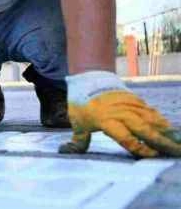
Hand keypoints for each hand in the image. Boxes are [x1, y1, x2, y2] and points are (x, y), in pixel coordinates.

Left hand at [59, 71, 180, 157]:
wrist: (89, 78)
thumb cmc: (82, 103)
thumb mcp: (77, 121)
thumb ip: (78, 139)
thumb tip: (65, 151)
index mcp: (106, 120)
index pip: (125, 136)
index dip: (139, 147)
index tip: (152, 155)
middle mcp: (121, 113)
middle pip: (144, 128)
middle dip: (160, 141)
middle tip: (175, 151)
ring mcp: (131, 105)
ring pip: (152, 120)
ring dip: (166, 132)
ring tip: (178, 143)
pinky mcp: (137, 101)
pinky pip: (152, 112)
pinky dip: (163, 122)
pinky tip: (172, 131)